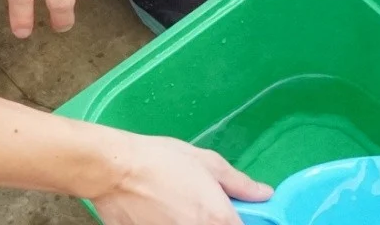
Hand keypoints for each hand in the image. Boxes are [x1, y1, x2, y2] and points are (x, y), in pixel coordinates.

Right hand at [91, 134, 269, 224]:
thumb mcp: (208, 163)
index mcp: (218, 219)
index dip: (239, 222)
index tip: (232, 215)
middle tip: (198, 207)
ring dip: (189, 223)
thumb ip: (239, 183)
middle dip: (213, 222)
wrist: (115, 170)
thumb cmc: (161, 160)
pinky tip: (160, 214)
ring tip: (175, 207)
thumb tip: (264, 193)